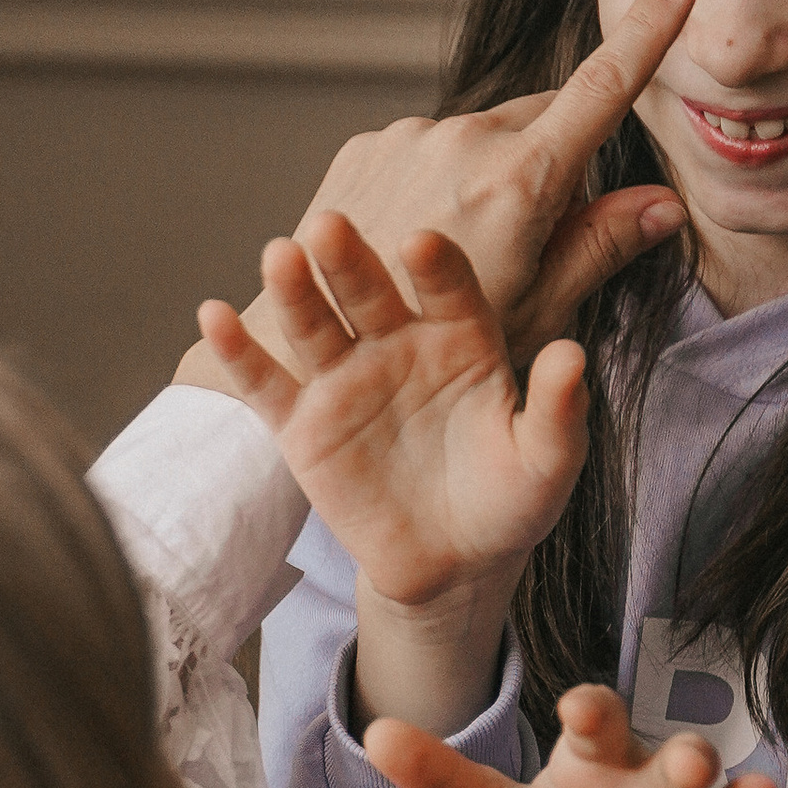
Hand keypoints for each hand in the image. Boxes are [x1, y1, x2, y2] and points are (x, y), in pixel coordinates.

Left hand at [175, 0, 694, 393]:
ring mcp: (407, 139)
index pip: (600, 90)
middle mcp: (462, 142)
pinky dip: (437, 182)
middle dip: (555, 162)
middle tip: (536, 244)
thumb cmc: (437, 359)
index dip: (646, 34)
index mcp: (519, 184)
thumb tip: (665, 203)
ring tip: (463, 255)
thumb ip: (600, 247)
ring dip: (490, 175)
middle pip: (543, 121)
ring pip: (481, 138)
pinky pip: (426, 149)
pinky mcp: (366, 148)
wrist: (315, 354)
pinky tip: (417, 241)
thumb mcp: (536, 314)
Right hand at [196, 212, 584, 612]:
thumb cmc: (510, 499)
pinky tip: (214, 315)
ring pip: (315, 325)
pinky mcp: (302, 424)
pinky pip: (266, 385)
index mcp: (462, 337)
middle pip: (370, 291)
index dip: (436, 268)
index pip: (449, 289)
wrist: (455, 563)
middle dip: (351, 259)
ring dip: (295, 290)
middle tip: (333, 224)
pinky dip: (239, 353)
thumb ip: (557, 409)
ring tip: (279, 255)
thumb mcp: (546, 461)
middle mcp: (398, 343)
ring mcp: (346, 378)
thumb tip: (573, 357)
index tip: (423, 245)